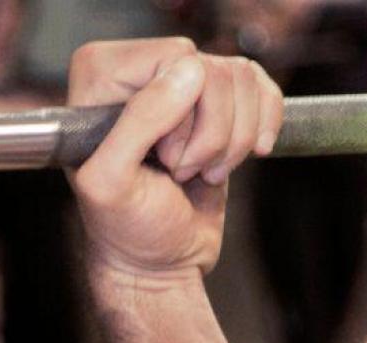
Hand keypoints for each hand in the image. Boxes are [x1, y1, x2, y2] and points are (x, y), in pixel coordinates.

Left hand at [67, 39, 283, 279]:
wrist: (161, 260)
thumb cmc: (128, 229)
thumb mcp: (115, 182)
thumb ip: (141, 121)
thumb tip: (191, 71)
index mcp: (102, 75)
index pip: (175, 58)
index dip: (182, 112)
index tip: (163, 157)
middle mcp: (142, 71)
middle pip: (212, 71)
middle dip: (210, 134)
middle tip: (182, 170)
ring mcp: (184, 86)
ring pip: (241, 80)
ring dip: (234, 139)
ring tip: (202, 171)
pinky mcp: (221, 105)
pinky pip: (261, 88)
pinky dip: (263, 127)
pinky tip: (242, 157)